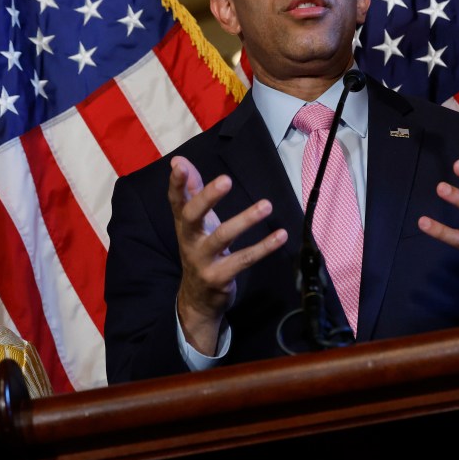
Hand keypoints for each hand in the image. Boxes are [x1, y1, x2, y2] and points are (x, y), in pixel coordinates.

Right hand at [169, 156, 286, 354]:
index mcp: (184, 225)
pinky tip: (281, 235)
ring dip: (245, 220)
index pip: (176, 200)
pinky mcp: (220, 277)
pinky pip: (244, 260)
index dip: (177, 183)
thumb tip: (178, 159)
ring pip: (222, 237)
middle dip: (207, 197)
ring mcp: (203, 260)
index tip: (179, 165)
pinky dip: (264, 247)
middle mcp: (190, 240)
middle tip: (226, 179)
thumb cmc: (200, 250)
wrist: (197, 299)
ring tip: (266, 205)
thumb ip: (190, 191)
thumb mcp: (195, 222)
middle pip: (192, 216)